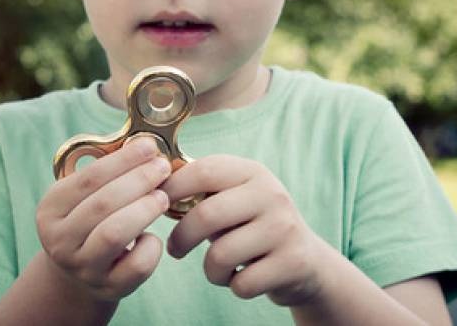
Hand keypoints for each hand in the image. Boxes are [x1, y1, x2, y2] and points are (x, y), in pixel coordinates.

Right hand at [35, 137, 171, 300]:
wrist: (77, 274)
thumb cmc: (88, 222)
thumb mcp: (83, 198)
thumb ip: (106, 174)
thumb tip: (145, 147)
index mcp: (50, 210)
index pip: (87, 179)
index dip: (122, 160)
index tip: (148, 146)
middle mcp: (59, 240)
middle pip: (102, 204)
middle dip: (138, 181)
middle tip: (162, 168)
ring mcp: (82, 267)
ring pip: (115, 234)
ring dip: (144, 209)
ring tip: (162, 196)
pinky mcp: (108, 288)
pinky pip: (136, 266)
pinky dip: (151, 247)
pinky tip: (152, 236)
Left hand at [160, 155, 331, 305]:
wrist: (306, 262)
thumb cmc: (251, 228)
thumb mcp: (233, 199)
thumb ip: (201, 192)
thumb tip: (151, 186)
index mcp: (252, 172)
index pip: (203, 171)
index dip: (172, 189)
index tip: (155, 206)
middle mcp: (272, 194)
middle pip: (207, 215)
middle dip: (182, 237)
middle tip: (175, 249)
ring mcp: (285, 228)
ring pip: (221, 255)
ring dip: (210, 270)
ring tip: (217, 268)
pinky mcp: (293, 262)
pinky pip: (241, 283)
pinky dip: (233, 286)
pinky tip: (242, 278)